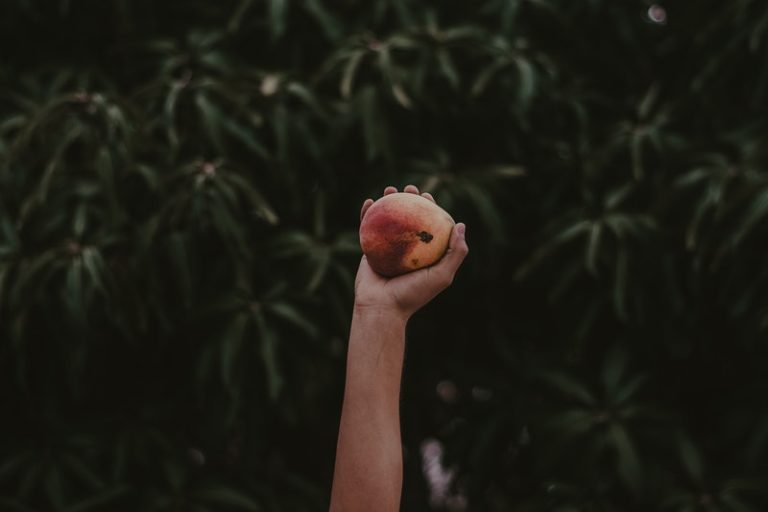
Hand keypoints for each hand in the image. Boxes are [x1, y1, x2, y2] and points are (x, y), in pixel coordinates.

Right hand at [354, 185, 468, 319]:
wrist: (381, 308)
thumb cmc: (413, 295)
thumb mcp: (442, 275)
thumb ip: (456, 253)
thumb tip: (461, 225)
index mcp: (423, 254)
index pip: (428, 226)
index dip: (430, 208)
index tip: (427, 197)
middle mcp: (406, 250)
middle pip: (408, 218)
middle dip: (409, 199)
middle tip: (409, 188)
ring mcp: (386, 249)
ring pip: (387, 219)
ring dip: (388, 201)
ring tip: (389, 189)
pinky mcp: (369, 250)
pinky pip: (366, 228)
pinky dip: (367, 213)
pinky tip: (369, 202)